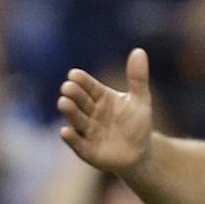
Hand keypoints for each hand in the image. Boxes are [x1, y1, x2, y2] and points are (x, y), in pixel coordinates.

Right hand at [57, 48, 154, 174]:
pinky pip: (77, 143)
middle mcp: (90, 112)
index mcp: (101, 97)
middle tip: (67, 87)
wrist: (140, 152)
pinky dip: (71, 138)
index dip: (82, 81)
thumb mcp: (141, 100)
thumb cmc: (137, 124)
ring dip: (69, 112)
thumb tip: (139, 51)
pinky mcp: (86, 150)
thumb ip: (138, 78)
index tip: (74, 74)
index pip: (89, 86)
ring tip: (63, 102)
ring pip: (75, 119)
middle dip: (73, 94)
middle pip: (79, 101)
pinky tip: (65, 131)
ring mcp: (87, 131)